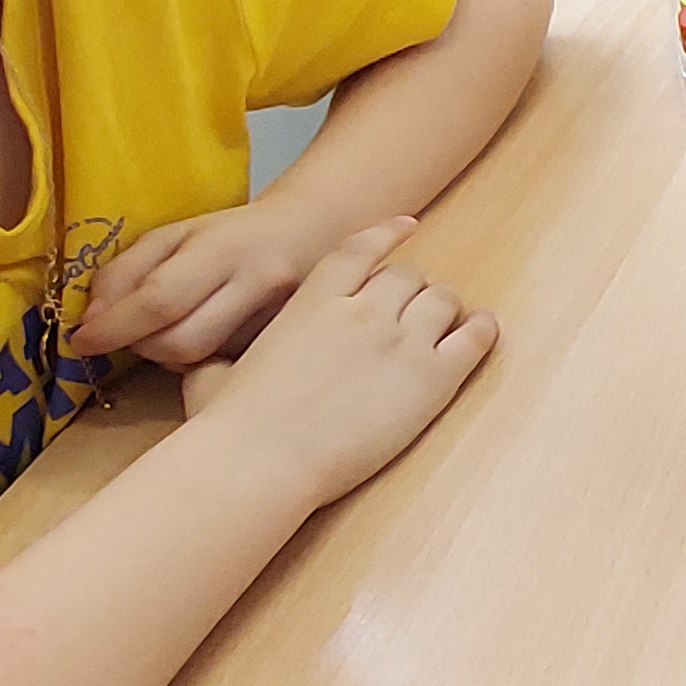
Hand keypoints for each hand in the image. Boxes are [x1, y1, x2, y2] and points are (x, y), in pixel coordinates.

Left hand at [71, 201, 324, 363]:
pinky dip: (197, 362)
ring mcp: (278, 322)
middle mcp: (258, 286)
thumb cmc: (233, 235)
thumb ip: (125, 272)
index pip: (161, 299)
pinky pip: (222, 369)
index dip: (114, 327)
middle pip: (180, 343)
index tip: (82, 340)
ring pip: (200, 363)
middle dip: (140, 346)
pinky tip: (201, 340)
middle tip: (128, 333)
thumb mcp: (175, 235)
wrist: (314, 235)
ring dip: (166, 355)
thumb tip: (92, 322)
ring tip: (168, 330)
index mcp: (225, 249)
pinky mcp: (282, 348)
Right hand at [178, 218, 497, 506]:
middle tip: (411, 311)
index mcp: (313, 299)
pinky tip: (482, 331)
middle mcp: (363, 308)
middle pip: (408, 275)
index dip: (387, 233)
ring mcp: (401, 340)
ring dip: (446, 308)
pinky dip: (481, 330)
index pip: (360, 248)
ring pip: (443, 300)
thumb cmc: (231, 425)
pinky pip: (472, 339)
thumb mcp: (213, 377)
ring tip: (448, 323)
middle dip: (412, 289)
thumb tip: (202, 366)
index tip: (408, 225)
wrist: (262, 460)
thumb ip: (219, 362)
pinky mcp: (432, 379)